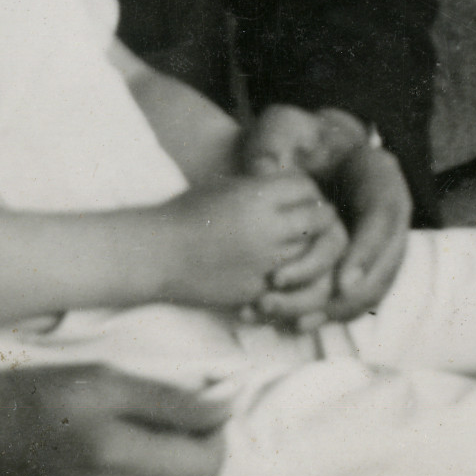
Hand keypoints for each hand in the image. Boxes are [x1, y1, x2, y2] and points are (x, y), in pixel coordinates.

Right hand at [0, 363, 225, 475]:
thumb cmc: (29, 399)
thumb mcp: (102, 378)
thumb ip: (173, 399)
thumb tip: (228, 408)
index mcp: (108, 453)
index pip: (206, 461)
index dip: (214, 433)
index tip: (202, 414)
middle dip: (196, 458)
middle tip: (173, 431)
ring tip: (135, 454)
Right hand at [156, 171, 334, 309]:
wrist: (153, 254)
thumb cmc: (186, 213)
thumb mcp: (227, 187)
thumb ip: (266, 186)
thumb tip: (303, 188)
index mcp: (259, 196)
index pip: (309, 187)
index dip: (307, 192)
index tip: (299, 198)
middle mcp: (268, 227)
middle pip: (322, 220)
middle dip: (318, 220)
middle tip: (306, 224)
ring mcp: (264, 261)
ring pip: (312, 254)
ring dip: (307, 250)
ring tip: (292, 247)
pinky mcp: (255, 289)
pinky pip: (290, 284)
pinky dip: (287, 278)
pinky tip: (275, 272)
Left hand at [239, 106, 411, 324]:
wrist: (298, 153)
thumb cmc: (292, 140)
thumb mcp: (280, 130)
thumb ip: (273, 147)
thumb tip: (266, 174)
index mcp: (377, 172)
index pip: (385, 215)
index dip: (368, 252)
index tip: (343, 281)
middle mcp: (388, 206)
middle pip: (389, 258)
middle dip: (356, 290)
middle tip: (318, 311)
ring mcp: (380, 235)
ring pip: (377, 282)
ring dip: (342, 308)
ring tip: (300, 321)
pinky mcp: (365, 257)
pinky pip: (361, 292)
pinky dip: (335, 312)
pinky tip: (300, 323)